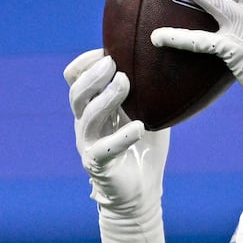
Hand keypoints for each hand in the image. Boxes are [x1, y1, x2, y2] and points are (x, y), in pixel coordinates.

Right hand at [65, 48, 170, 242]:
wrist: (142, 191)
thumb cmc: (144, 148)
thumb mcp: (149, 112)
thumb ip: (150, 90)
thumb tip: (168, 61)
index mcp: (93, 108)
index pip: (74, 79)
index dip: (85, 63)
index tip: (107, 51)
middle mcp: (86, 123)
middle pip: (77, 93)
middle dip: (94, 75)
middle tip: (115, 65)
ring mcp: (90, 143)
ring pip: (87, 115)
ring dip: (107, 97)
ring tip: (126, 83)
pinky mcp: (98, 164)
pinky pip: (104, 148)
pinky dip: (122, 136)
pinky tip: (139, 126)